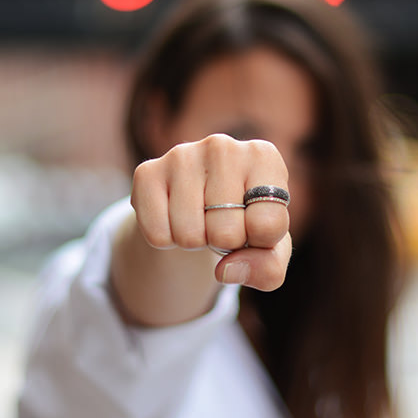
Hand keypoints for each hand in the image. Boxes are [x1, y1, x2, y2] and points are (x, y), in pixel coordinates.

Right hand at [131, 134, 291, 290]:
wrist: (201, 204)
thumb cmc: (246, 222)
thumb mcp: (271, 247)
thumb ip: (268, 268)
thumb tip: (225, 271)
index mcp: (264, 156)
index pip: (268, 224)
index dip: (261, 242)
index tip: (256, 225)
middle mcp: (223, 146)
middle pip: (227, 233)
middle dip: (226, 243)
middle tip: (224, 223)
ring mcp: (182, 155)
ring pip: (189, 236)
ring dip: (196, 242)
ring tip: (202, 220)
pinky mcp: (147, 172)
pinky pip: (157, 235)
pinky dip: (167, 241)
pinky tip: (176, 217)